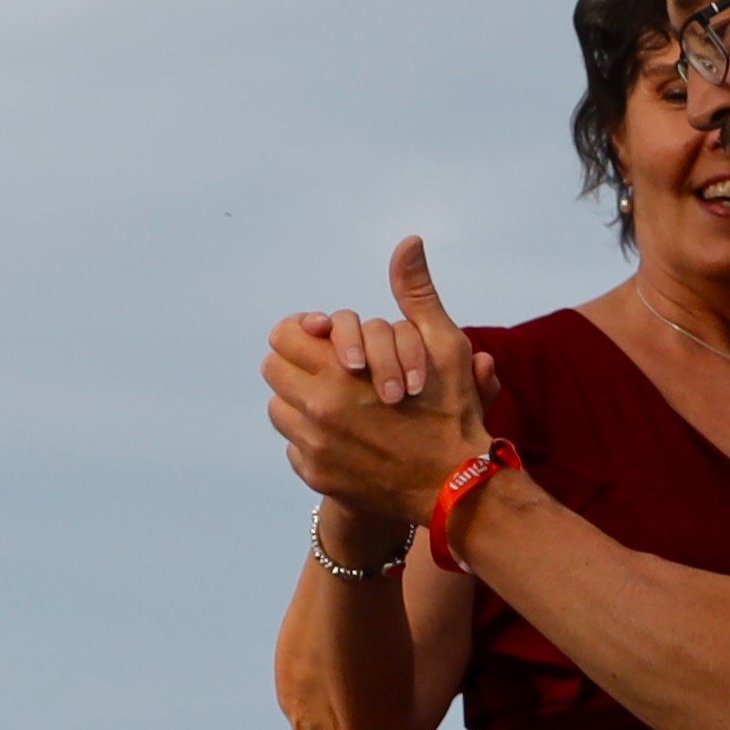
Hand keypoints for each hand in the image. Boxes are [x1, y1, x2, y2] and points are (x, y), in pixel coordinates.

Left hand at [261, 240, 491, 531]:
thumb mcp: (442, 343)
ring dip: (300, 402)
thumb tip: (408, 242)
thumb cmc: (452, 410)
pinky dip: (311, 440)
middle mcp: (318, 411)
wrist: (457, 487)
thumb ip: (415, 292)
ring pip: (279, 410)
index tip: (322, 340)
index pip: (283, 337)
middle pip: (273, 370)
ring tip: (335, 402)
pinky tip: (344, 437)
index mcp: (340, 373)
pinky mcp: (317, 477)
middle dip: (298, 365)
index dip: (303, 333)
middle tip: (327, 368)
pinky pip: (293, 447)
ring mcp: (314, 448)